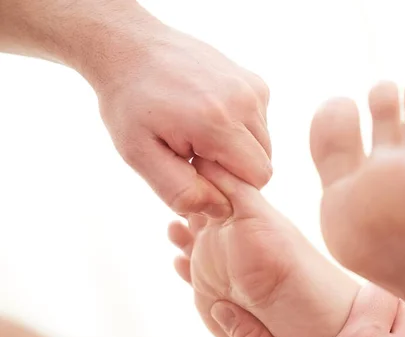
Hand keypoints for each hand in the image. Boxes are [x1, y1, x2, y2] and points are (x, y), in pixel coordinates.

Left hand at [95, 26, 271, 216]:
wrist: (130, 48)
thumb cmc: (130, 104)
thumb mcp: (139, 155)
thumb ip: (179, 191)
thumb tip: (220, 209)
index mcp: (218, 123)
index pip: (258, 178)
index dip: (230, 186)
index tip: (196, 172)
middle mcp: (245, 101)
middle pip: (264, 162)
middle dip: (235, 170)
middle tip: (195, 157)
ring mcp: (252, 88)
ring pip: (264, 144)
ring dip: (237, 150)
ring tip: (199, 136)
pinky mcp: (254, 82)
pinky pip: (260, 123)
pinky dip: (239, 130)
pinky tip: (209, 118)